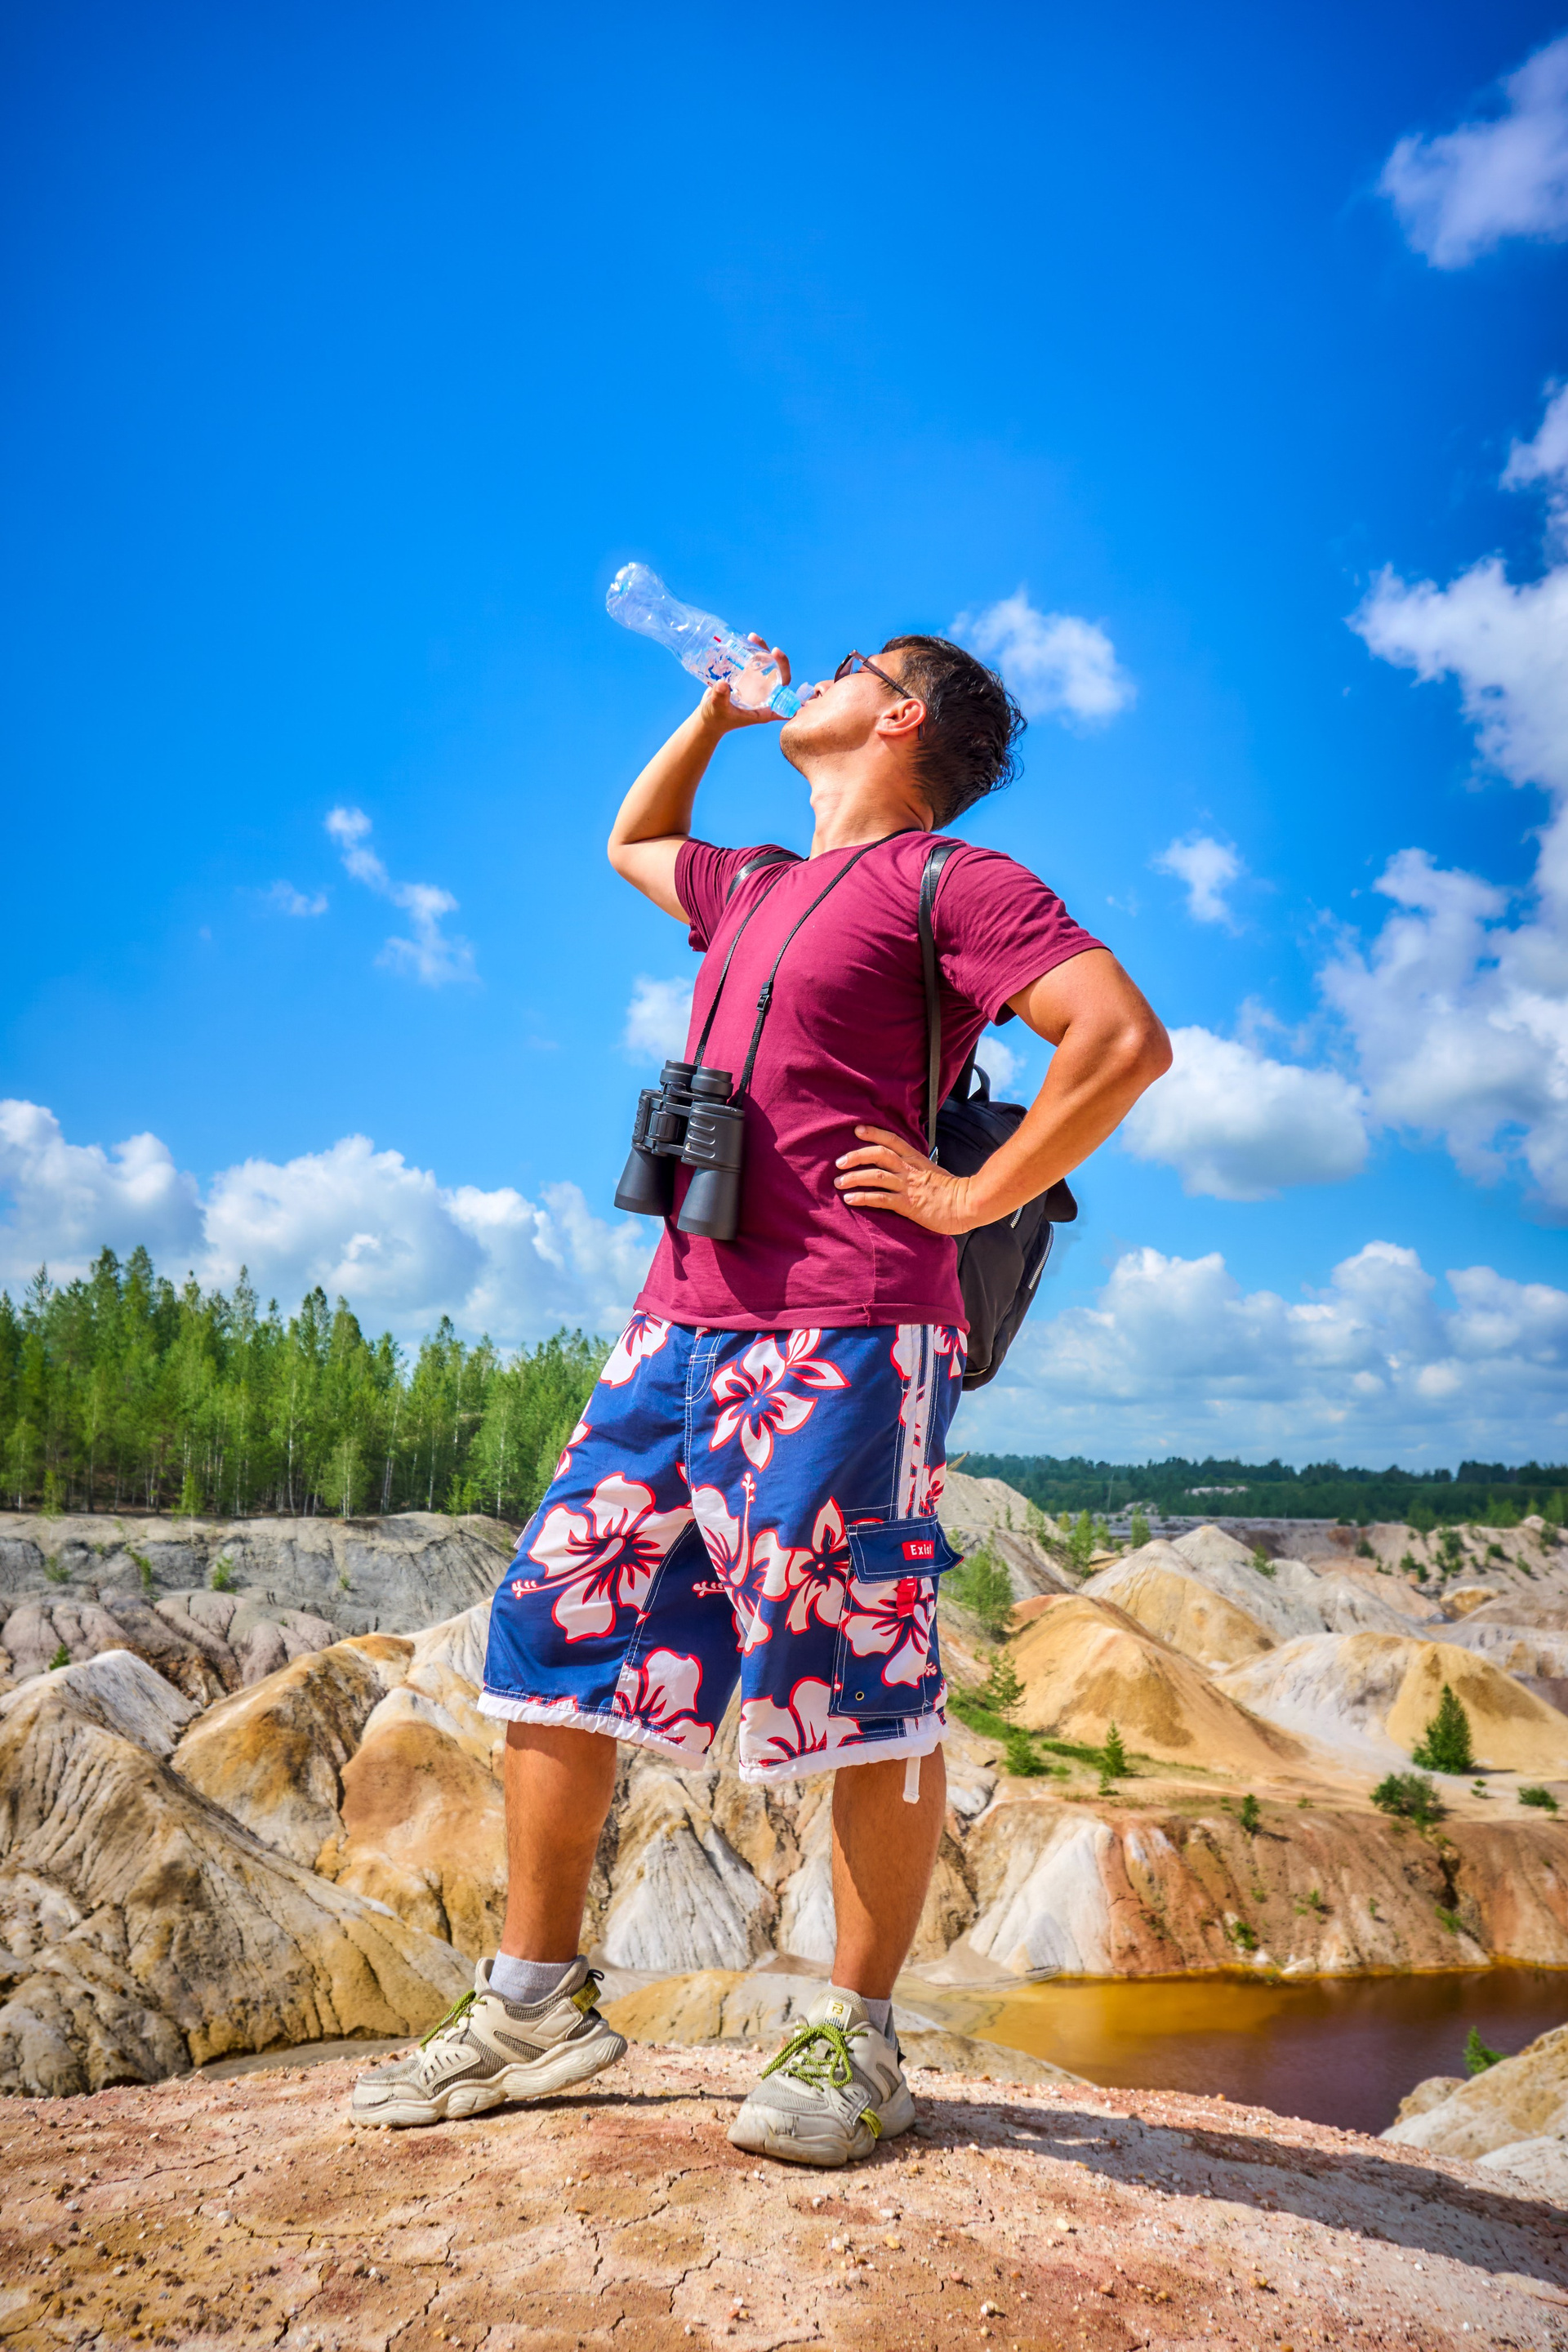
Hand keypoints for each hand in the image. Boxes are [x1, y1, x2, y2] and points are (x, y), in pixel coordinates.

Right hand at [700, 636, 791, 731]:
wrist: (706, 715)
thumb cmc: (715, 718)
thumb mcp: (718, 710)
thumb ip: (720, 699)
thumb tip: (722, 684)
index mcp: (765, 708)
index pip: (784, 695)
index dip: (788, 682)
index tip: (784, 671)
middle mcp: (764, 695)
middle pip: (778, 676)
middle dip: (779, 661)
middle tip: (773, 650)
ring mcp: (755, 685)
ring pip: (765, 665)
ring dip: (763, 650)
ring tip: (752, 637)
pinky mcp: (745, 677)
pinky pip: (752, 661)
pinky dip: (749, 650)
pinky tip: (745, 640)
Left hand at [834, 1126, 978, 1234]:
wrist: (968, 1204)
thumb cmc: (952, 1192)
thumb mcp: (933, 1172)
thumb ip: (916, 1168)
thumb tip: (902, 1168)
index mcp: (916, 1159)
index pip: (892, 1140)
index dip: (873, 1133)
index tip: (857, 1130)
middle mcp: (909, 1169)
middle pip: (878, 1154)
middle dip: (856, 1156)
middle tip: (839, 1162)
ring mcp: (908, 1186)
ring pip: (875, 1176)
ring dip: (854, 1178)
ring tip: (839, 1183)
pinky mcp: (907, 1204)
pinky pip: (880, 1198)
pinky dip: (863, 1198)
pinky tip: (850, 1199)